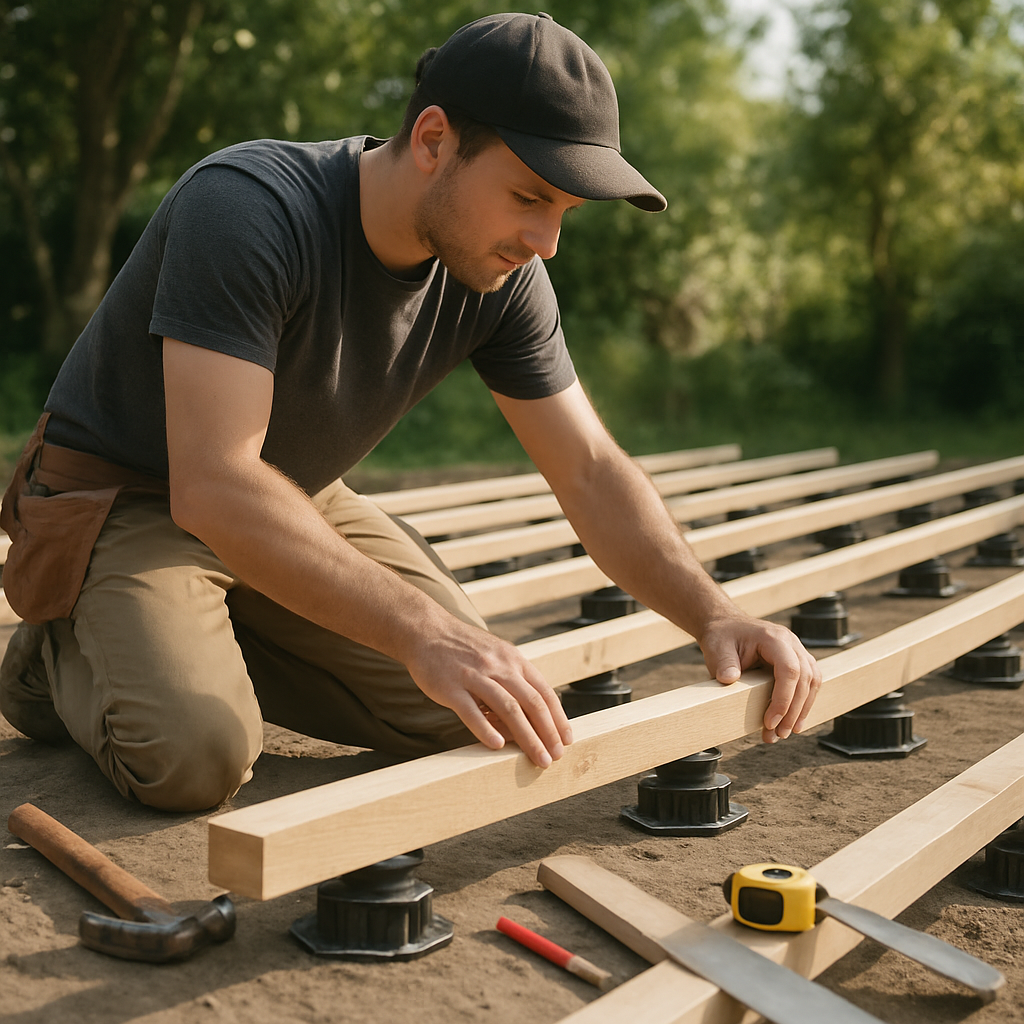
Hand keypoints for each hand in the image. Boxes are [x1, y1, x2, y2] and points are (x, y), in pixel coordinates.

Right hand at [405, 619, 572, 766]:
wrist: (426, 631)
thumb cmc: (463, 649)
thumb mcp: (496, 655)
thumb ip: (514, 679)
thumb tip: (533, 712)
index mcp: (512, 659)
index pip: (543, 691)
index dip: (558, 717)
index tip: (567, 739)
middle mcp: (498, 666)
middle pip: (531, 702)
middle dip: (548, 732)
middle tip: (556, 756)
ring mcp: (474, 676)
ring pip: (508, 708)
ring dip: (527, 736)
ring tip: (538, 758)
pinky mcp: (450, 687)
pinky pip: (471, 711)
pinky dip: (486, 729)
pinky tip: (497, 746)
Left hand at [698, 614, 821, 742]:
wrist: (726, 625)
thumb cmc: (722, 636)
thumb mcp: (717, 648)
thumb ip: (723, 663)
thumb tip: (728, 679)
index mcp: (773, 638)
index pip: (789, 670)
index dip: (783, 699)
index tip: (769, 722)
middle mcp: (791, 642)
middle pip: (805, 679)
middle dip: (794, 711)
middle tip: (778, 734)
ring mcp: (797, 650)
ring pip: (812, 682)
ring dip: (801, 710)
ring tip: (785, 733)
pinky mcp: (797, 660)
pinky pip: (808, 682)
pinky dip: (802, 702)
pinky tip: (792, 721)